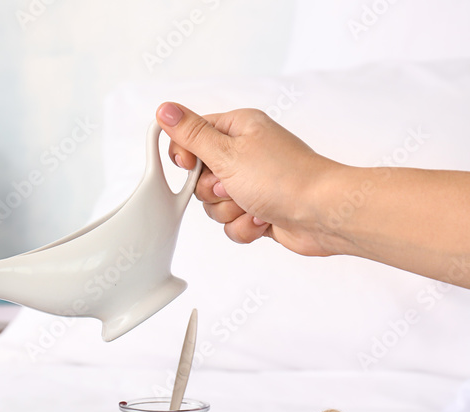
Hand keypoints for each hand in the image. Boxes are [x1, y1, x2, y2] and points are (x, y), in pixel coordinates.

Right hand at [156, 102, 339, 256]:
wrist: (322, 214)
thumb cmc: (284, 178)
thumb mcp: (226, 152)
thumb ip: (191, 134)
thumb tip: (164, 110)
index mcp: (238, 129)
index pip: (192, 135)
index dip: (186, 155)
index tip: (192, 165)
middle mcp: (245, 153)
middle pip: (199, 176)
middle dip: (211, 190)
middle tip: (233, 186)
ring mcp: (252, 183)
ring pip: (213, 204)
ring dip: (228, 210)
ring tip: (252, 204)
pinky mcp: (258, 209)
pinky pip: (230, 222)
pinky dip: (243, 226)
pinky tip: (263, 219)